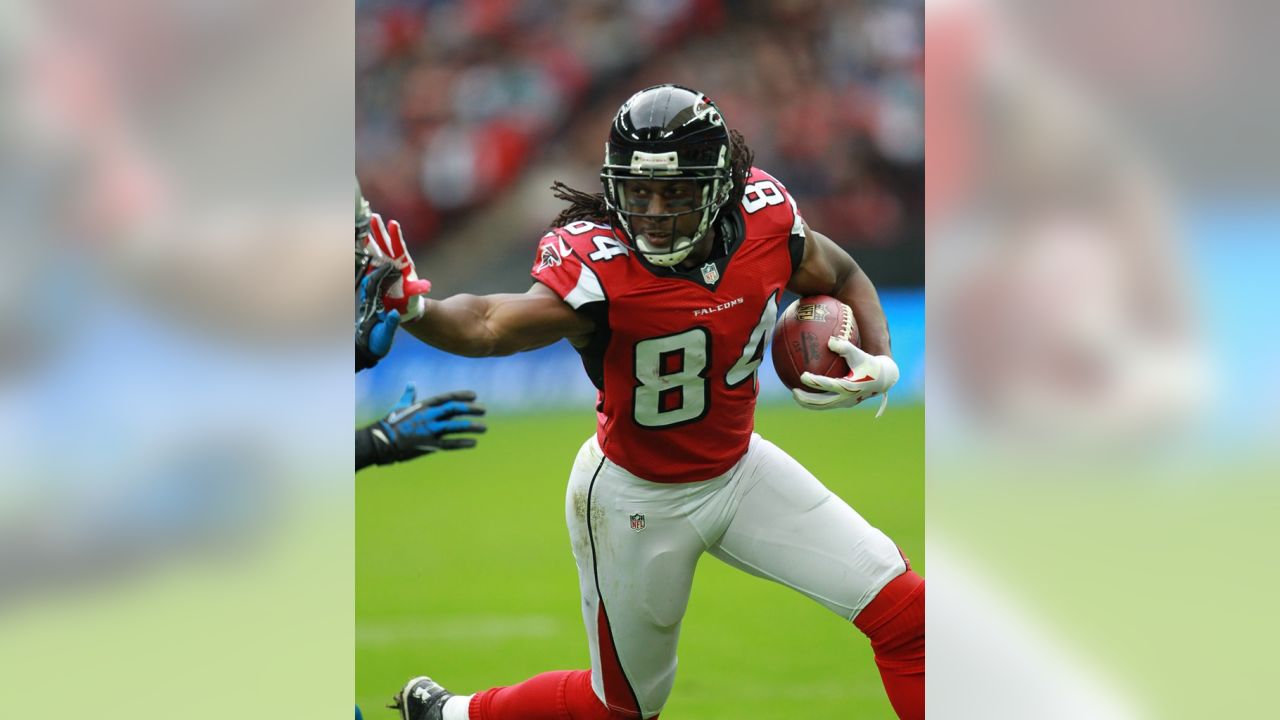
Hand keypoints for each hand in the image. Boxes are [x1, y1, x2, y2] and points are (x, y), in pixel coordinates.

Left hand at [356, 263, 401, 370]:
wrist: (368, 349)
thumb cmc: (376, 343)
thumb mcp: (385, 336)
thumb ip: (391, 325)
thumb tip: (395, 313)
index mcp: (371, 308)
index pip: (373, 285)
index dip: (381, 274)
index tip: (391, 267)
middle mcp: (368, 303)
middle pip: (371, 281)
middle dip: (381, 270)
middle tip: (394, 262)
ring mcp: (370, 303)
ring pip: (373, 284)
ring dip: (381, 274)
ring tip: (393, 266)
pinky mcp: (374, 306)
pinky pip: (377, 289)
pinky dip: (383, 281)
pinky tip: (391, 277)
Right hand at [365, 214, 432, 320]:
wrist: (405, 308)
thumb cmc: (411, 301)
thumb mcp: (415, 296)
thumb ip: (418, 290)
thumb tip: (426, 287)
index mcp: (404, 265)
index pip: (399, 247)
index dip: (396, 236)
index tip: (393, 223)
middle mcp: (393, 262)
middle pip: (385, 243)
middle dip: (379, 230)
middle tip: (374, 216)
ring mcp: (384, 266)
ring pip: (376, 249)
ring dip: (370, 238)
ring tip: (364, 224)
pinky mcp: (376, 271)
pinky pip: (369, 259)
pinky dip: (364, 251)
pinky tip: (357, 242)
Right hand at [368, 385, 485, 463]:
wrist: (382, 441)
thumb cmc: (390, 423)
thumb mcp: (400, 406)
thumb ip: (409, 395)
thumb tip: (410, 383)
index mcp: (423, 406)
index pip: (446, 398)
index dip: (461, 396)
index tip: (474, 396)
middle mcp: (429, 416)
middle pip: (454, 410)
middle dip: (470, 409)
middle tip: (483, 410)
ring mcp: (430, 431)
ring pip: (455, 427)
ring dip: (471, 427)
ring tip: (484, 428)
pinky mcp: (429, 445)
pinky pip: (450, 444)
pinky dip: (462, 443)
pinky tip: (474, 442)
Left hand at [791, 337, 899, 416]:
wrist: (882, 379)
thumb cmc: (869, 363)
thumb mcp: (859, 354)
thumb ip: (845, 347)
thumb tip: (829, 341)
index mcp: (850, 386)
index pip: (828, 385)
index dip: (815, 382)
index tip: (803, 376)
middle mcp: (846, 398)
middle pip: (822, 403)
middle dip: (806, 399)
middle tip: (793, 391)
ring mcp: (845, 403)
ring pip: (822, 406)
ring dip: (808, 402)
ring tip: (795, 394)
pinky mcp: (844, 404)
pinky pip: (826, 403)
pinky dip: (814, 400)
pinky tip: (804, 391)